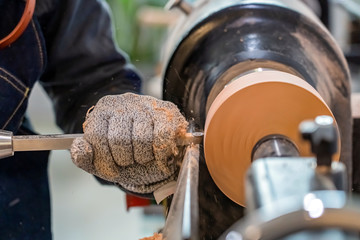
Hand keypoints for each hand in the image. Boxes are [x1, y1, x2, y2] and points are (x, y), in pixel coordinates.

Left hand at [70, 93, 187, 193]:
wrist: (157, 160)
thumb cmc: (128, 158)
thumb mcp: (102, 163)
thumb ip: (83, 158)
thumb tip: (79, 146)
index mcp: (102, 111)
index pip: (96, 136)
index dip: (104, 160)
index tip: (112, 169)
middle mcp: (123, 102)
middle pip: (119, 139)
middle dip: (125, 159)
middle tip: (131, 160)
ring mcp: (146, 104)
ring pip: (142, 138)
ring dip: (144, 157)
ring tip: (145, 156)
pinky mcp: (167, 111)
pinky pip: (162, 136)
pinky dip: (160, 153)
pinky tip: (159, 154)